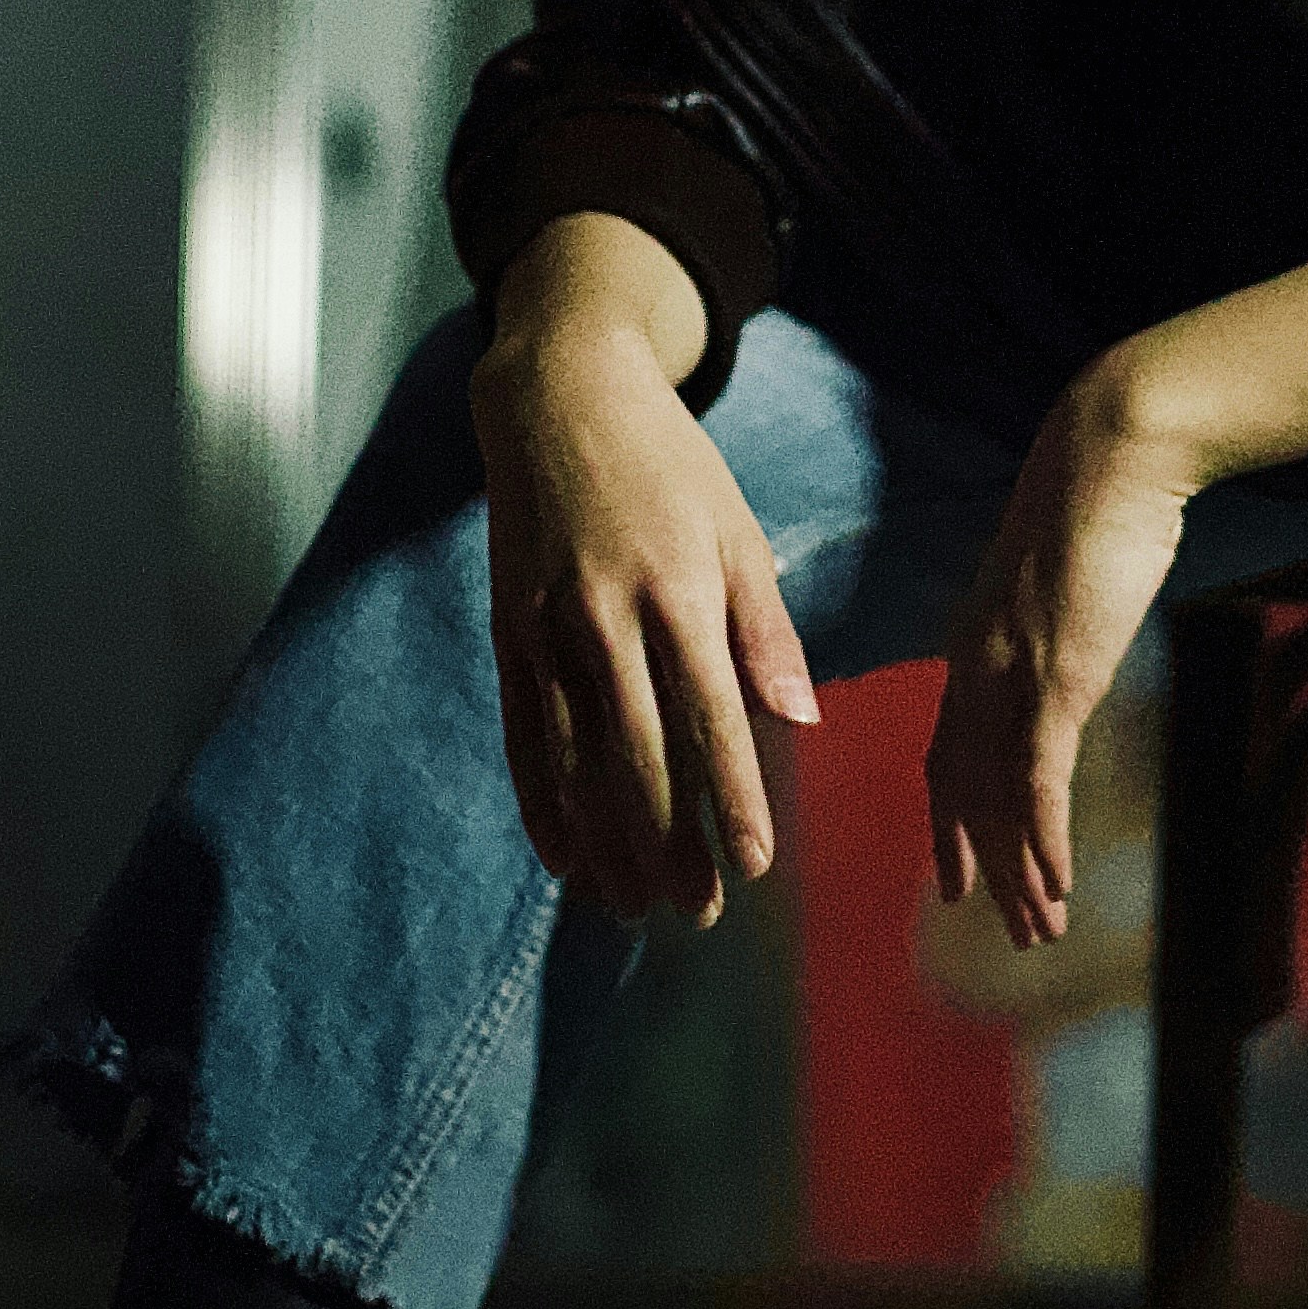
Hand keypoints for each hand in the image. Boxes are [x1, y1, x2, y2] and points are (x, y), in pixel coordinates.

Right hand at [471, 297, 818, 933]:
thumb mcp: (736, 528)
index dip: (731, 795)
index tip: (754, 864)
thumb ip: (765, 630)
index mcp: (681, 589)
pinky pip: (522, 734)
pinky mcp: (507, 631)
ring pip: (577, 758)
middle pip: (640, 753)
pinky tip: (563, 856)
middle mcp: (609, 615)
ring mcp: (548, 626)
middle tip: (699, 912)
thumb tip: (800, 720)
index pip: (712, 716)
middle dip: (669, 842)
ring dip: (607, 841)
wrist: (558, 396)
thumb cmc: (669, 464)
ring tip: (635, 907)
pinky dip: (540, 801)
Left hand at [927, 362, 1199, 950]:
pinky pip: (1037, 780)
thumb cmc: (1100, 499)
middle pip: (964, 790)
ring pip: (1000, 798)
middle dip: (984, 865)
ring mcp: (1011, 674)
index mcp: (975, 643)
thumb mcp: (1066, 572)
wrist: (1113, 452)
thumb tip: (1074, 628)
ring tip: (1038, 931)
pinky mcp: (1055, 677)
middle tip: (1005, 929)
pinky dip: (1041, 840)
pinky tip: (1054, 885)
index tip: (955, 874)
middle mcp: (977, 666)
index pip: (946, 750)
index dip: (950, 819)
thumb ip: (1058, 615)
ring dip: (1019, 872)